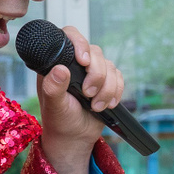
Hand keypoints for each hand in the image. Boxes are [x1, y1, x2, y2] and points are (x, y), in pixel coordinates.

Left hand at [36, 26, 122, 173]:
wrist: (75, 137)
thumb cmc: (60, 121)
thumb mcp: (54, 106)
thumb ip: (54, 88)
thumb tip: (60, 70)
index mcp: (57, 63)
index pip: (70, 36)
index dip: (80, 44)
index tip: (83, 61)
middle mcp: (75, 63)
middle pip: (96, 52)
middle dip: (96, 75)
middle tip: (87, 94)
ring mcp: (92, 72)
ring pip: (110, 66)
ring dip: (106, 88)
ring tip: (96, 106)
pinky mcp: (107, 81)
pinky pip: (119, 78)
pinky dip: (116, 92)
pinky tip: (106, 105)